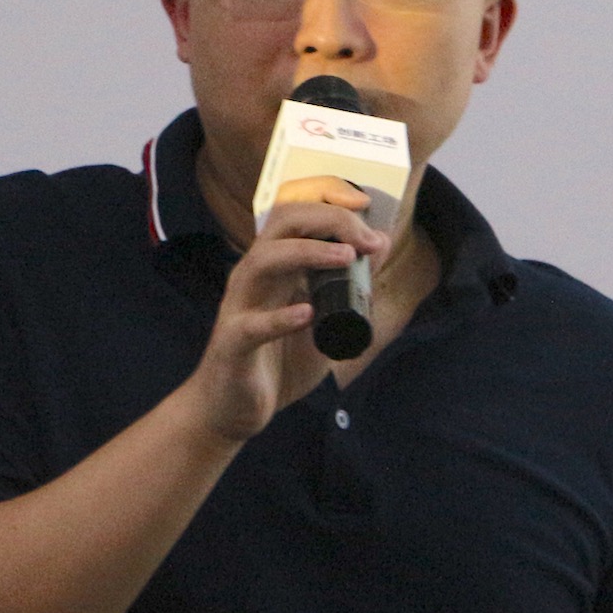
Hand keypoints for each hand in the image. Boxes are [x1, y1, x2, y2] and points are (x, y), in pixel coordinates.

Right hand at [180, 175, 387, 442]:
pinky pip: (252, 325)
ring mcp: (240, 307)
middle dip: (327, 220)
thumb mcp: (322, 319)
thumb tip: (380, 246)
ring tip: (346, 257)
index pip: (296, 214)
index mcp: (274, 267)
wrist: (232, 410)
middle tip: (365, 238)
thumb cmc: (276, 362)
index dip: (330, 202)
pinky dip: (280, 318)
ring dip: (307, 252)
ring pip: (263, 261)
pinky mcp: (233, 344)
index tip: (367, 206)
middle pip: (281, 224)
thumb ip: (350, 287)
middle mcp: (254, 277)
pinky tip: (306, 314)